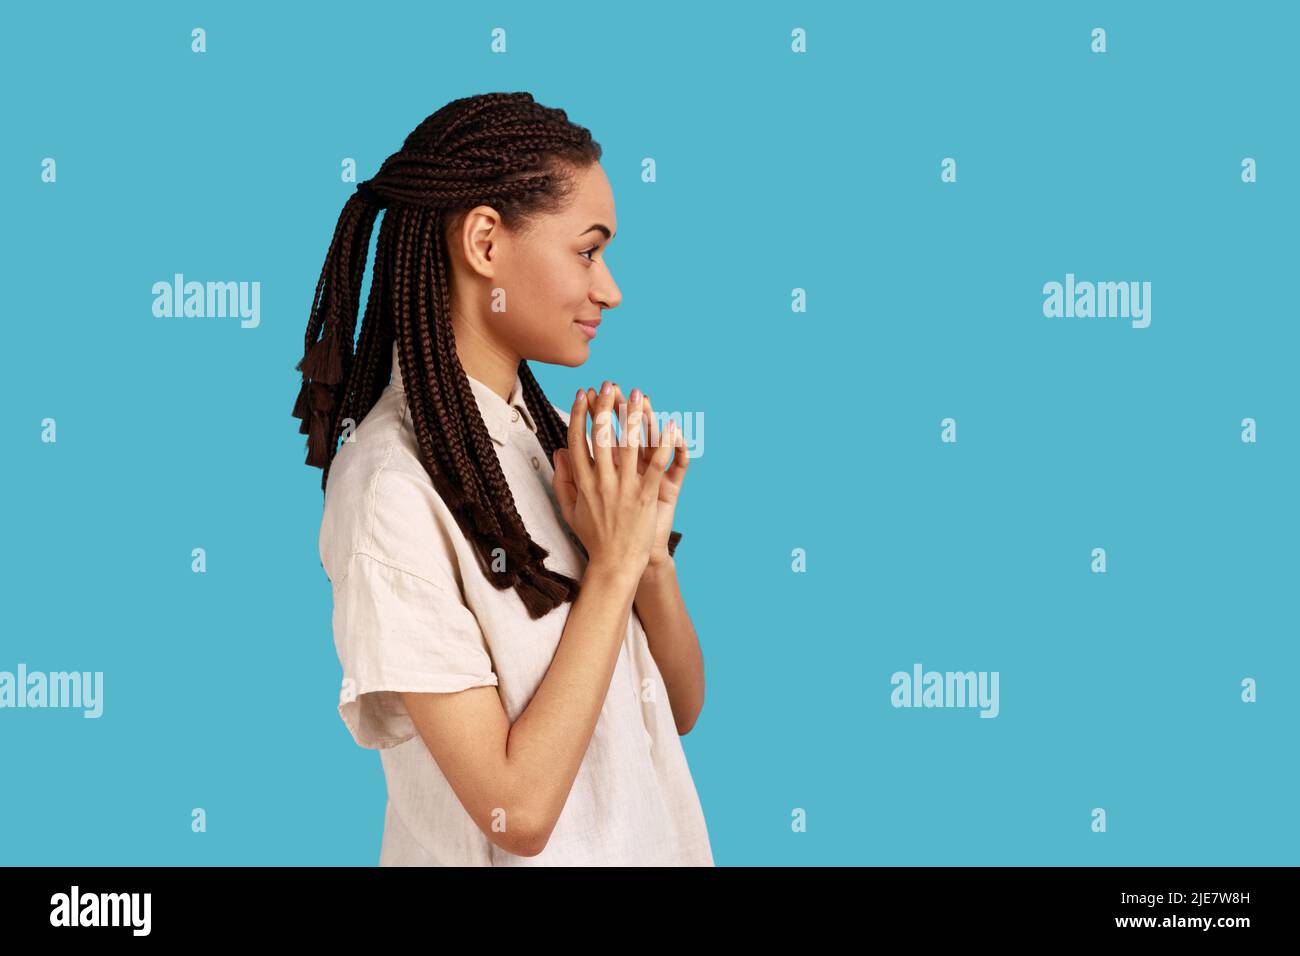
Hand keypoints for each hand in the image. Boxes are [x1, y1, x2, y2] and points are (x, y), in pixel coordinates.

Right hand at [551, 381, 674, 578]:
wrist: (614, 564)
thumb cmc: (593, 537)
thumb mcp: (569, 509)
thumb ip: (562, 479)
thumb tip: (558, 451)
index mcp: (582, 482)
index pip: (577, 440)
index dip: (578, 414)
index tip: (582, 394)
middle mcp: (601, 481)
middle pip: (601, 436)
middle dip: (605, 406)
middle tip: (609, 384)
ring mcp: (624, 488)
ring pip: (629, 445)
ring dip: (634, 417)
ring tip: (637, 395)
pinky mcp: (646, 496)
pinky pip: (656, 464)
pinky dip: (663, 444)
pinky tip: (669, 425)